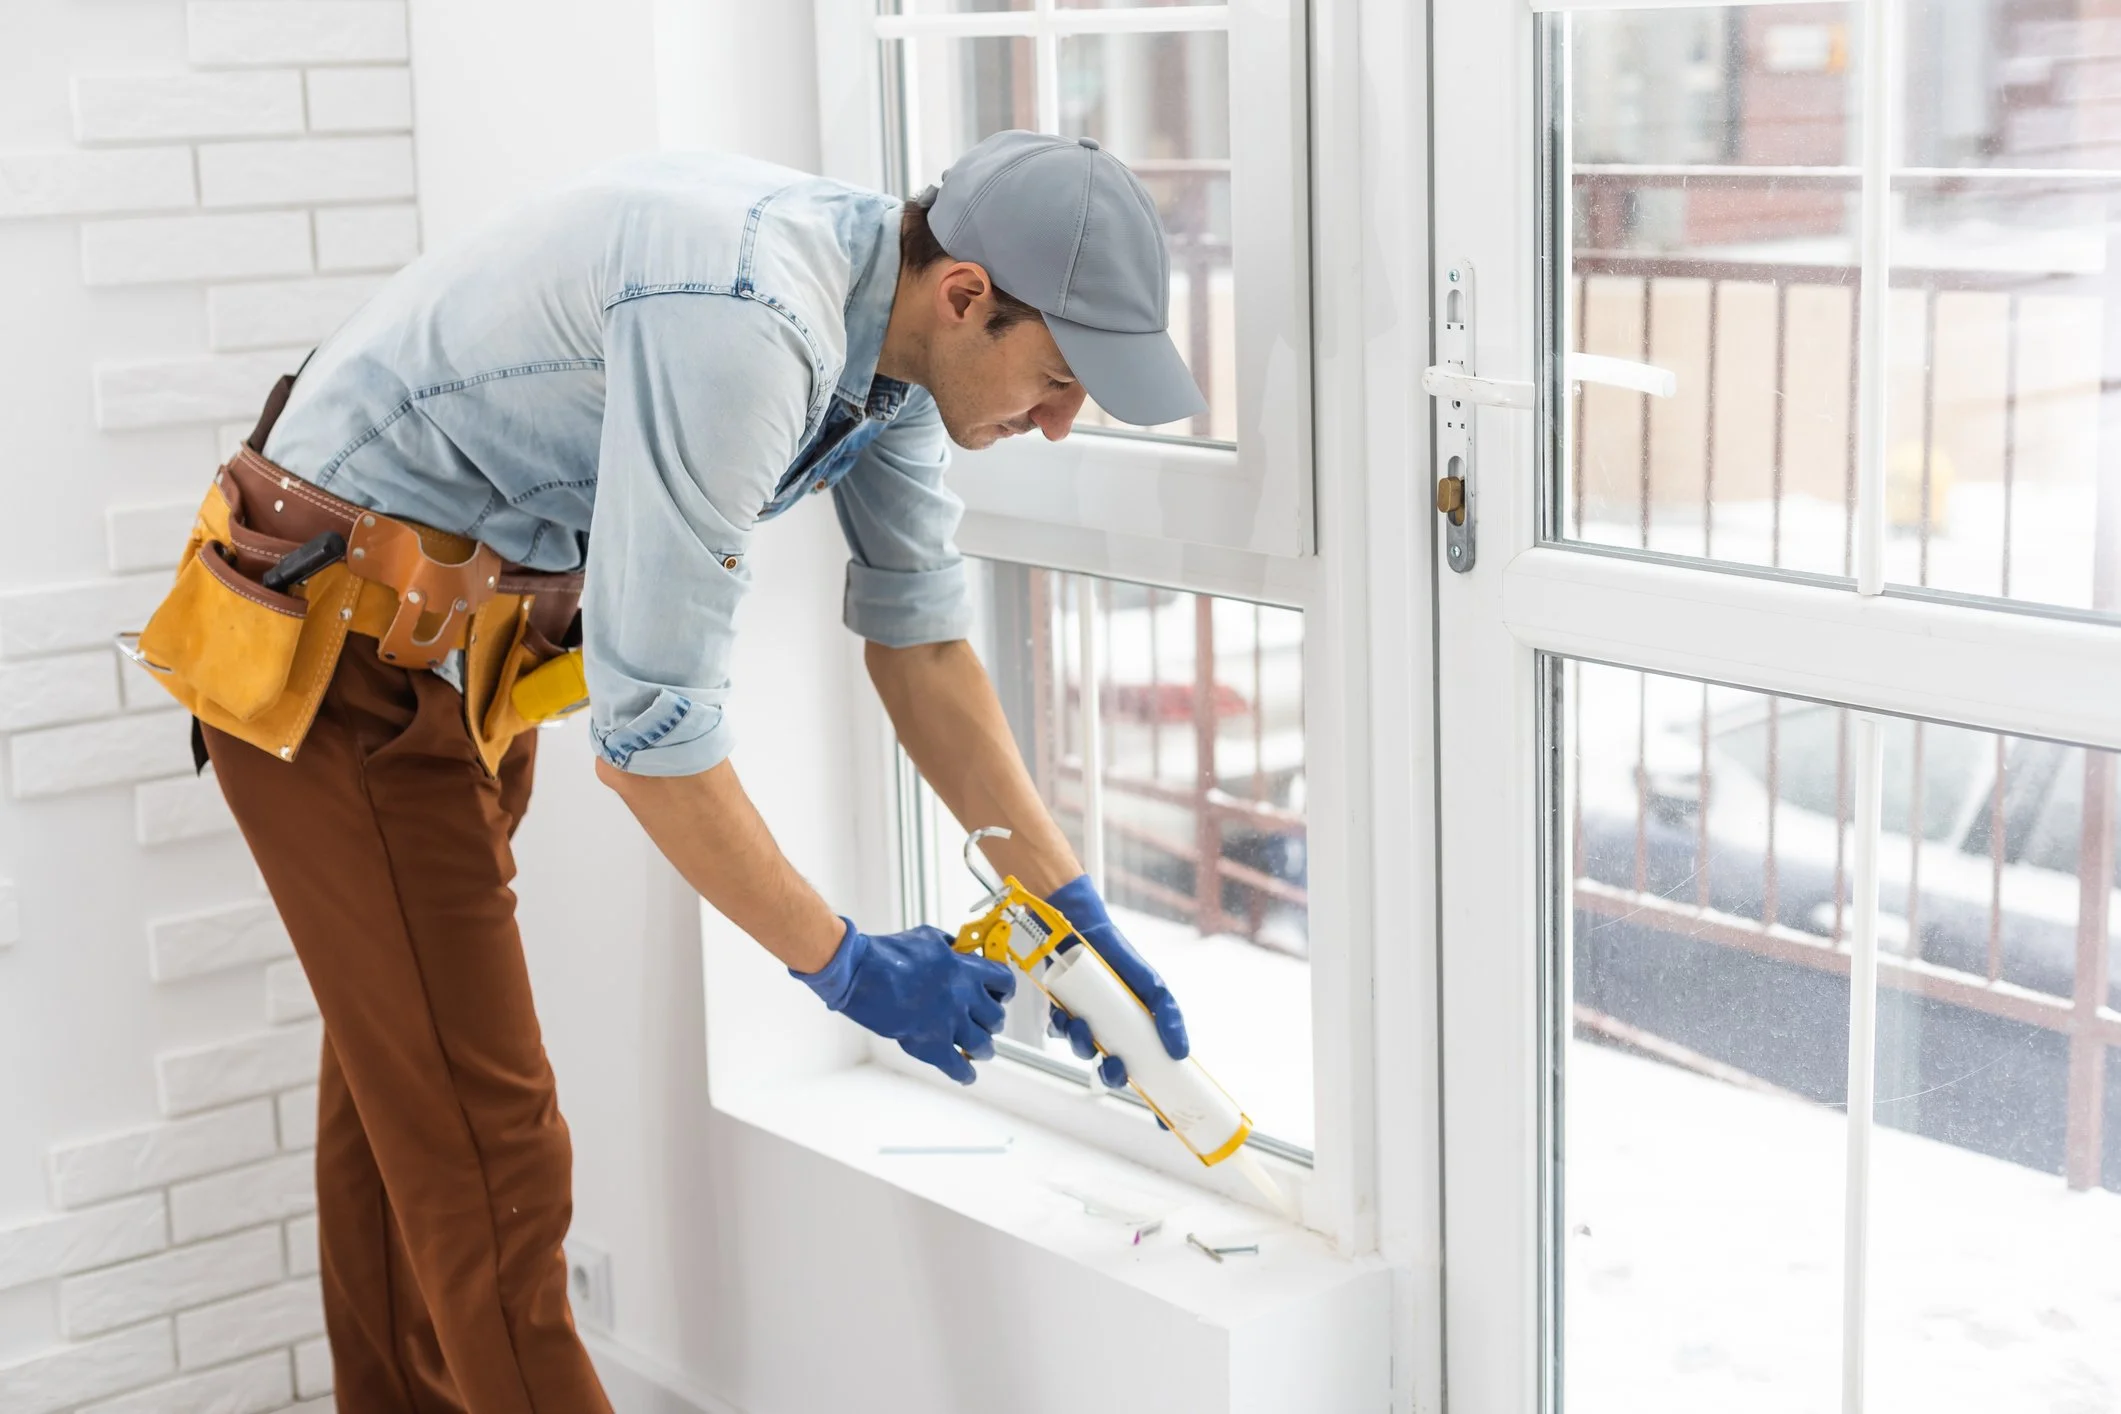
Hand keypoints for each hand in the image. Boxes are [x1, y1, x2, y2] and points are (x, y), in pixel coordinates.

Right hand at [792, 920, 1016, 1083]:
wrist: (861, 973)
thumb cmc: (889, 953)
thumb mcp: (928, 937)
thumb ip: (949, 946)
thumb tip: (959, 950)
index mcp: (965, 969)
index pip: (1004, 981)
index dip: (1004, 990)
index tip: (1001, 995)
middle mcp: (964, 997)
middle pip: (996, 1017)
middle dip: (992, 1022)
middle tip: (985, 1023)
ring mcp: (950, 1022)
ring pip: (983, 1045)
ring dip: (983, 1048)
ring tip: (979, 1049)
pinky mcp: (931, 1045)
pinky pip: (958, 1067)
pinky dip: (964, 1073)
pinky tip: (966, 1074)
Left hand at [1042, 876, 1187, 1089]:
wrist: (1083, 931)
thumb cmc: (1121, 959)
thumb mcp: (1153, 986)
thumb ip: (1169, 1015)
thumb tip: (1182, 1052)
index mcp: (1137, 1032)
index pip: (1151, 1074)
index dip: (1159, 1100)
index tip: (1166, 1122)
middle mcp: (1112, 1032)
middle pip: (1114, 1072)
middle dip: (1111, 1075)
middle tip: (1112, 1065)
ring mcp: (1087, 1024)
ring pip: (1084, 1052)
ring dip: (1081, 1045)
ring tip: (1079, 1024)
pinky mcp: (1061, 1014)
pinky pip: (1059, 1034)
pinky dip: (1060, 1028)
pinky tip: (1063, 1013)